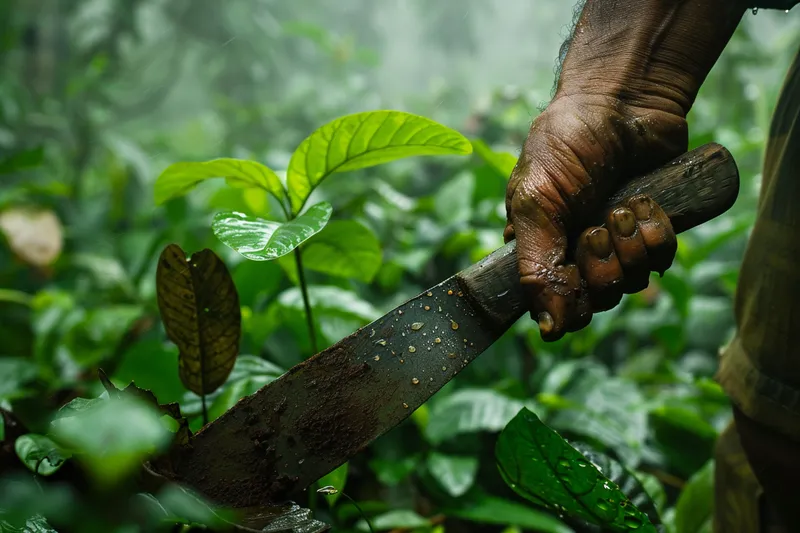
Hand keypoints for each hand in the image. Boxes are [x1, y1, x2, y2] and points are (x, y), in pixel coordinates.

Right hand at [505, 95, 686, 339]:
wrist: (622, 100)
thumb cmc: (566, 144)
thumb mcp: (536, 202)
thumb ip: (536, 266)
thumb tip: (547, 330)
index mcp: (539, 249)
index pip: (554, 306)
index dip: (569, 298)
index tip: (574, 272)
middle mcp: (576, 253)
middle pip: (597, 301)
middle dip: (603, 265)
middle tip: (597, 228)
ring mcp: (617, 244)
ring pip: (632, 284)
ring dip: (631, 246)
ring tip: (622, 207)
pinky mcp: (651, 231)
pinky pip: (663, 260)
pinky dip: (656, 234)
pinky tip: (645, 203)